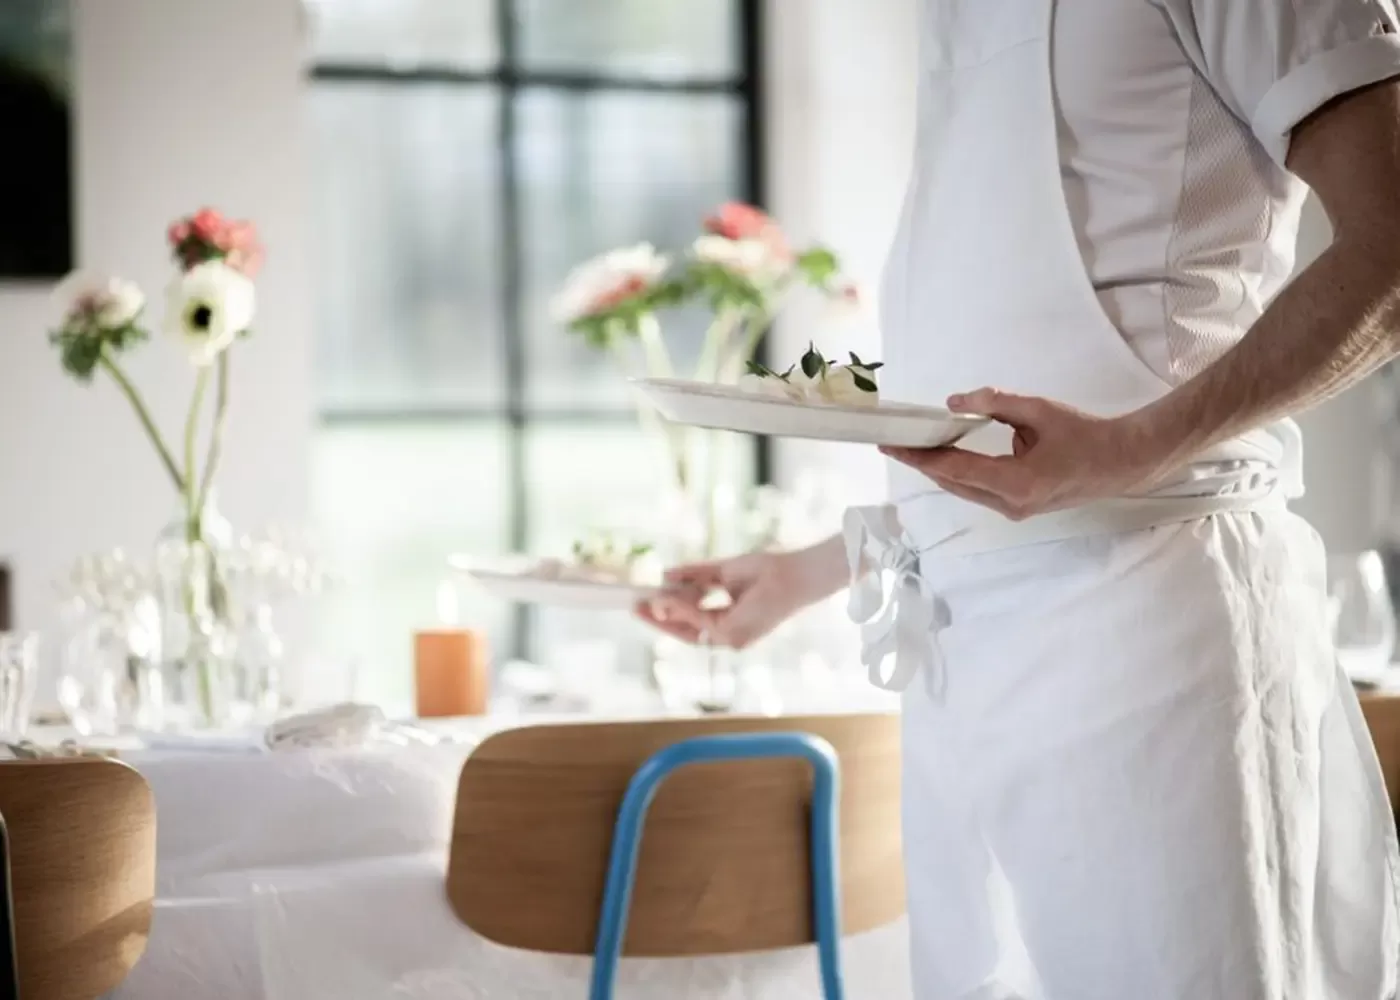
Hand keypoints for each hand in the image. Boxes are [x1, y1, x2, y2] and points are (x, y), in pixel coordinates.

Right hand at [637, 539, 845, 649]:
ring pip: (689, 629)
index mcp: (729, 621)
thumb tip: (665, 575)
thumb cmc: (766, 570)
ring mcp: (732, 638)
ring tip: (646, 600)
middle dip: (659, 620)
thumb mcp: (721, 571)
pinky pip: (700, 622)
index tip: (646, 600)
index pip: (691, 623)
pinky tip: (669, 596)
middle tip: (635, 606)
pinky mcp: (734, 634)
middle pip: (685, 632)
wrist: (793, 572)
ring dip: (667, 614)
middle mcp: (730, 635)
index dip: (667, 614)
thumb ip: (694, 577)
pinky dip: (683, 609)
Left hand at [880, 388, 1170, 518]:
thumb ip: (995, 403)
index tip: (891, 445)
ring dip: (939, 468)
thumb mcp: (1039, 411)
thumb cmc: (1086, 434)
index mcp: (1016, 482)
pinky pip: (978, 491)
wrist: (1122, 462)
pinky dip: (959, 472)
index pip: (954, 469)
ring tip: (914, 445)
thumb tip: (953, 402)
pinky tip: (945, 454)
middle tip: (895, 441)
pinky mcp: (1019, 508)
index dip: (918, 456)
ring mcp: (1015, 511)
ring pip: (963, 489)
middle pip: (952, 483)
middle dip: (922, 462)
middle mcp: (1011, 504)